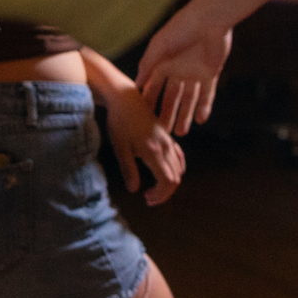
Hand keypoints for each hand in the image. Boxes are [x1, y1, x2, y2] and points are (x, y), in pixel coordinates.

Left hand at [104, 85, 186, 204]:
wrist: (126, 98)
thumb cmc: (119, 122)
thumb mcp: (120, 147)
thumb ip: (129, 169)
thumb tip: (134, 189)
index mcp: (154, 152)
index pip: (167, 181)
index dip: (161, 195)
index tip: (147, 199)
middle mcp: (165, 147)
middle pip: (176, 178)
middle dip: (164, 192)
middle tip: (148, 198)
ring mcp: (168, 141)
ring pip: (178, 168)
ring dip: (170, 182)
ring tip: (155, 188)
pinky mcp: (167, 136)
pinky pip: (178, 156)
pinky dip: (176, 169)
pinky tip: (165, 171)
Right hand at [138, 17, 231, 134]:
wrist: (211, 18)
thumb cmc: (182, 27)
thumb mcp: (160, 46)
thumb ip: (148, 65)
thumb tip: (135, 84)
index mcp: (163, 63)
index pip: (153, 87)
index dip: (149, 103)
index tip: (143, 120)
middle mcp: (178, 70)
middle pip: (171, 98)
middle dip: (167, 114)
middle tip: (162, 133)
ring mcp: (195, 73)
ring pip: (189, 100)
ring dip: (185, 115)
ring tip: (180, 133)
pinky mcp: (211, 73)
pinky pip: (208, 94)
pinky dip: (204, 107)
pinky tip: (200, 120)